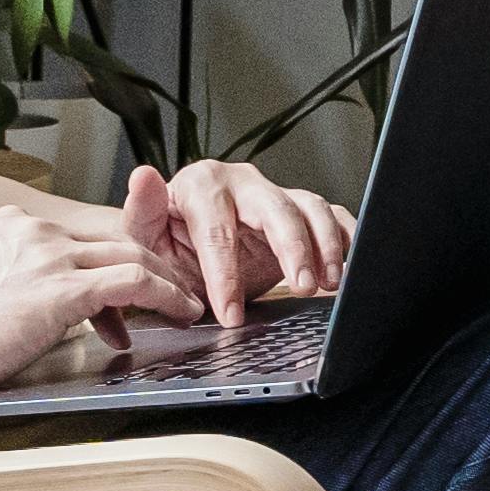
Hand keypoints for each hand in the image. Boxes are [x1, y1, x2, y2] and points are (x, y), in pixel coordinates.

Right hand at [0, 199, 200, 399]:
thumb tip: (24, 298)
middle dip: (156, 262)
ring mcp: (49, 256)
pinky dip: (166, 296)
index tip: (136, 279)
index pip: (82, 234)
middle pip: (117, 236)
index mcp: (13, 224)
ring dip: (171, 280)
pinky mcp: (60, 289)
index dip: (118, 256)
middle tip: (179, 288)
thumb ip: (5, 274)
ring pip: (134, 254)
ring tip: (189, 303)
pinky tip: (181, 311)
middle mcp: (35, 229)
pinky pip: (134, 282)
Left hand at [132, 161, 354, 328]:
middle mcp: (243, 183)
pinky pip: (333, 217)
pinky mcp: (300, 212)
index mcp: (202, 184)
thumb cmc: (164, 243)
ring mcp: (276, 195)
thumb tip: (143, 176)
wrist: (184, 250)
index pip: (219, 230)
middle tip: (302, 287)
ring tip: (328, 283)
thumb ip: (141, 211)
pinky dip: (346, 239)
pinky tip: (348, 267)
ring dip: (326, 247)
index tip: (230, 314)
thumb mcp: (142, 235)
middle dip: (294, 250)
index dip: (226, 274)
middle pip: (277, 210)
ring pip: (312, 210)